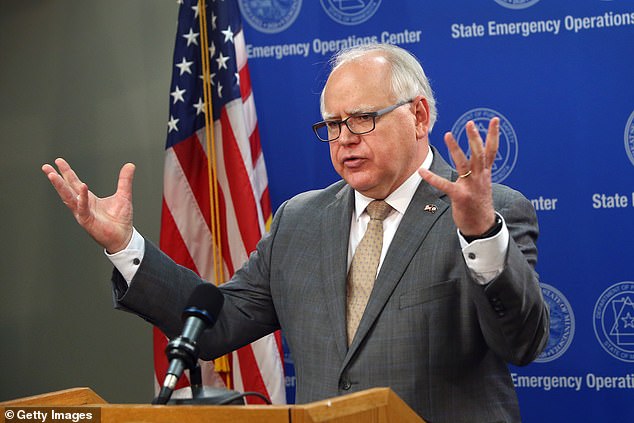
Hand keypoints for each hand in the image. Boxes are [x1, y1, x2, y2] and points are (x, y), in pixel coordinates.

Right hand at [41, 158, 134, 252]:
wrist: (124, 237)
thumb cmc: (120, 220)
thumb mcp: (124, 195)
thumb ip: (124, 180)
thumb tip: (130, 165)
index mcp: (88, 199)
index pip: (74, 183)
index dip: (67, 172)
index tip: (58, 161)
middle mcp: (83, 206)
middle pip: (67, 189)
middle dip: (56, 178)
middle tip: (46, 167)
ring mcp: (83, 213)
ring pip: (69, 198)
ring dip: (60, 187)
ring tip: (53, 175)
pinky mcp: (88, 221)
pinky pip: (83, 208)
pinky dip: (82, 198)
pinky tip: (81, 188)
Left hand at [419, 118, 498, 235]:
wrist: (482, 227)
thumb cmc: (480, 204)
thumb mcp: (483, 184)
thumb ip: (480, 170)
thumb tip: (480, 157)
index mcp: (485, 173)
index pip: (492, 150)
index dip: (494, 135)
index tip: (495, 119)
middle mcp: (480, 177)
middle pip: (479, 153)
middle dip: (475, 138)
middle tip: (471, 123)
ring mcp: (470, 187)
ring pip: (463, 164)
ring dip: (455, 149)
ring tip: (447, 134)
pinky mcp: (460, 196)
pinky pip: (445, 185)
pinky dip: (432, 178)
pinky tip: (422, 171)